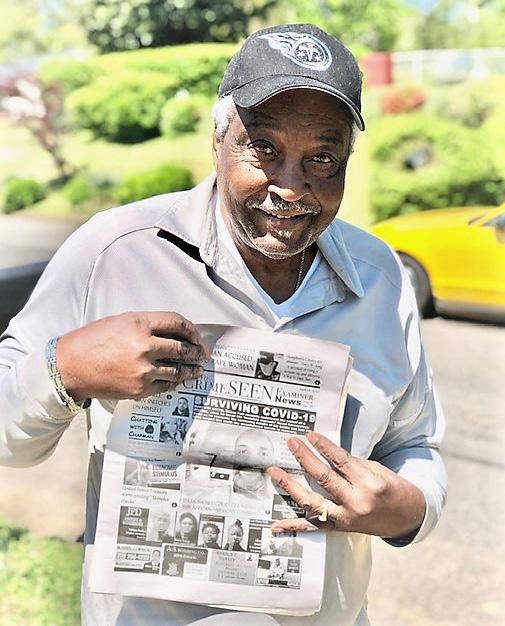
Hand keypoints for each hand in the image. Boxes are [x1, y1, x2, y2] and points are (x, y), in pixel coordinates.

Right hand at [56, 311, 209, 400]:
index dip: (191, 329)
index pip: (177, 322)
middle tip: (201, 354)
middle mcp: (144, 346)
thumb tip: (173, 333)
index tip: (195, 335)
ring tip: (197, 370)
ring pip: (178, 370)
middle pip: (182, 348)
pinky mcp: (139, 388)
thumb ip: (147, 325)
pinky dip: (175, 382)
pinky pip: (165, 385)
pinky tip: (179, 380)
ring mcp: (143, 369)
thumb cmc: (92, 341)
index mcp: (139, 324)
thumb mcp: (120, 322)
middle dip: (196, 351)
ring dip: (191, 370)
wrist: (69, 367)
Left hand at [267, 431, 425, 539]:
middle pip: (323, 478)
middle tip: (292, 443)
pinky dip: (293, 526)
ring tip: (275, 472)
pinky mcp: (339, 529)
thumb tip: (323, 453)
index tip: (310, 435)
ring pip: (312, 502)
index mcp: (369, 483)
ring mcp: (346, 518)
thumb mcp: (376, 470)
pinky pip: (312, 527)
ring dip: (290, 486)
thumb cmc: (392, 489)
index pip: (341, 461)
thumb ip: (350, 465)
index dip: (324, 446)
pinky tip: (275, 524)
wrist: (407, 518)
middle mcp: (356, 502)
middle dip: (305, 458)